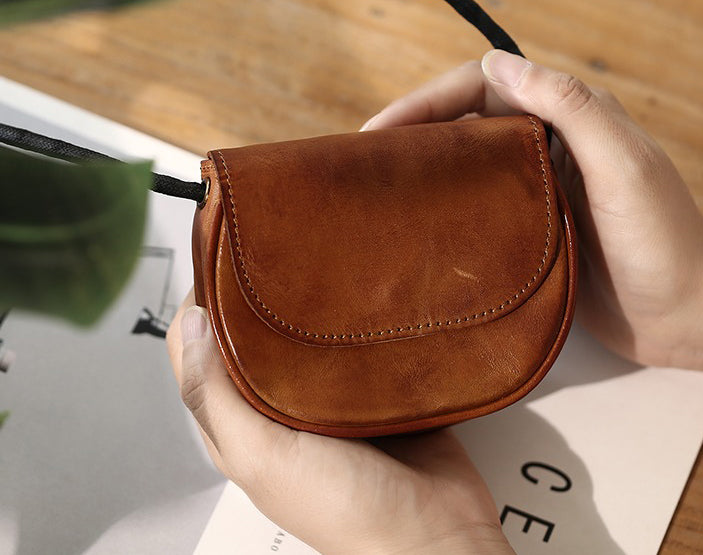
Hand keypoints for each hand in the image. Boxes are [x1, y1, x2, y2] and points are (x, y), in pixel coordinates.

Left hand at [166, 292, 513, 554]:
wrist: (435, 530)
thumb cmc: (346, 510)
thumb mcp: (264, 456)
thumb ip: (218, 398)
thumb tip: (190, 326)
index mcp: (242, 424)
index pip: (199, 352)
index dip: (200, 305)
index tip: (218, 262)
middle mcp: (279, 407)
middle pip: (249, 338)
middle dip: (252, 296)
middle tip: (266, 252)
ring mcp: (326, 398)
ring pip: (302, 336)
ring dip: (304, 304)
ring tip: (311, 263)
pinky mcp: (371, 389)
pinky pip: (354, 345)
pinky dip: (351, 320)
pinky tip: (357, 296)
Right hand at [361, 51, 702, 372]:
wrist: (687, 316)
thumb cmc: (664, 240)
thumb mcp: (621, 163)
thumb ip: (567, 106)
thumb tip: (496, 63)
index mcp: (567, 119)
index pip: (480, 91)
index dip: (424, 102)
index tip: (376, 130)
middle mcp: (547, 148)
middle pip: (464, 125)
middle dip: (412, 134)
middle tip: (363, 162)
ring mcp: (535, 192)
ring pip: (465, 167)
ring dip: (422, 171)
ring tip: (377, 193)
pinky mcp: (529, 231)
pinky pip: (477, 209)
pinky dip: (443, 210)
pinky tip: (417, 230)